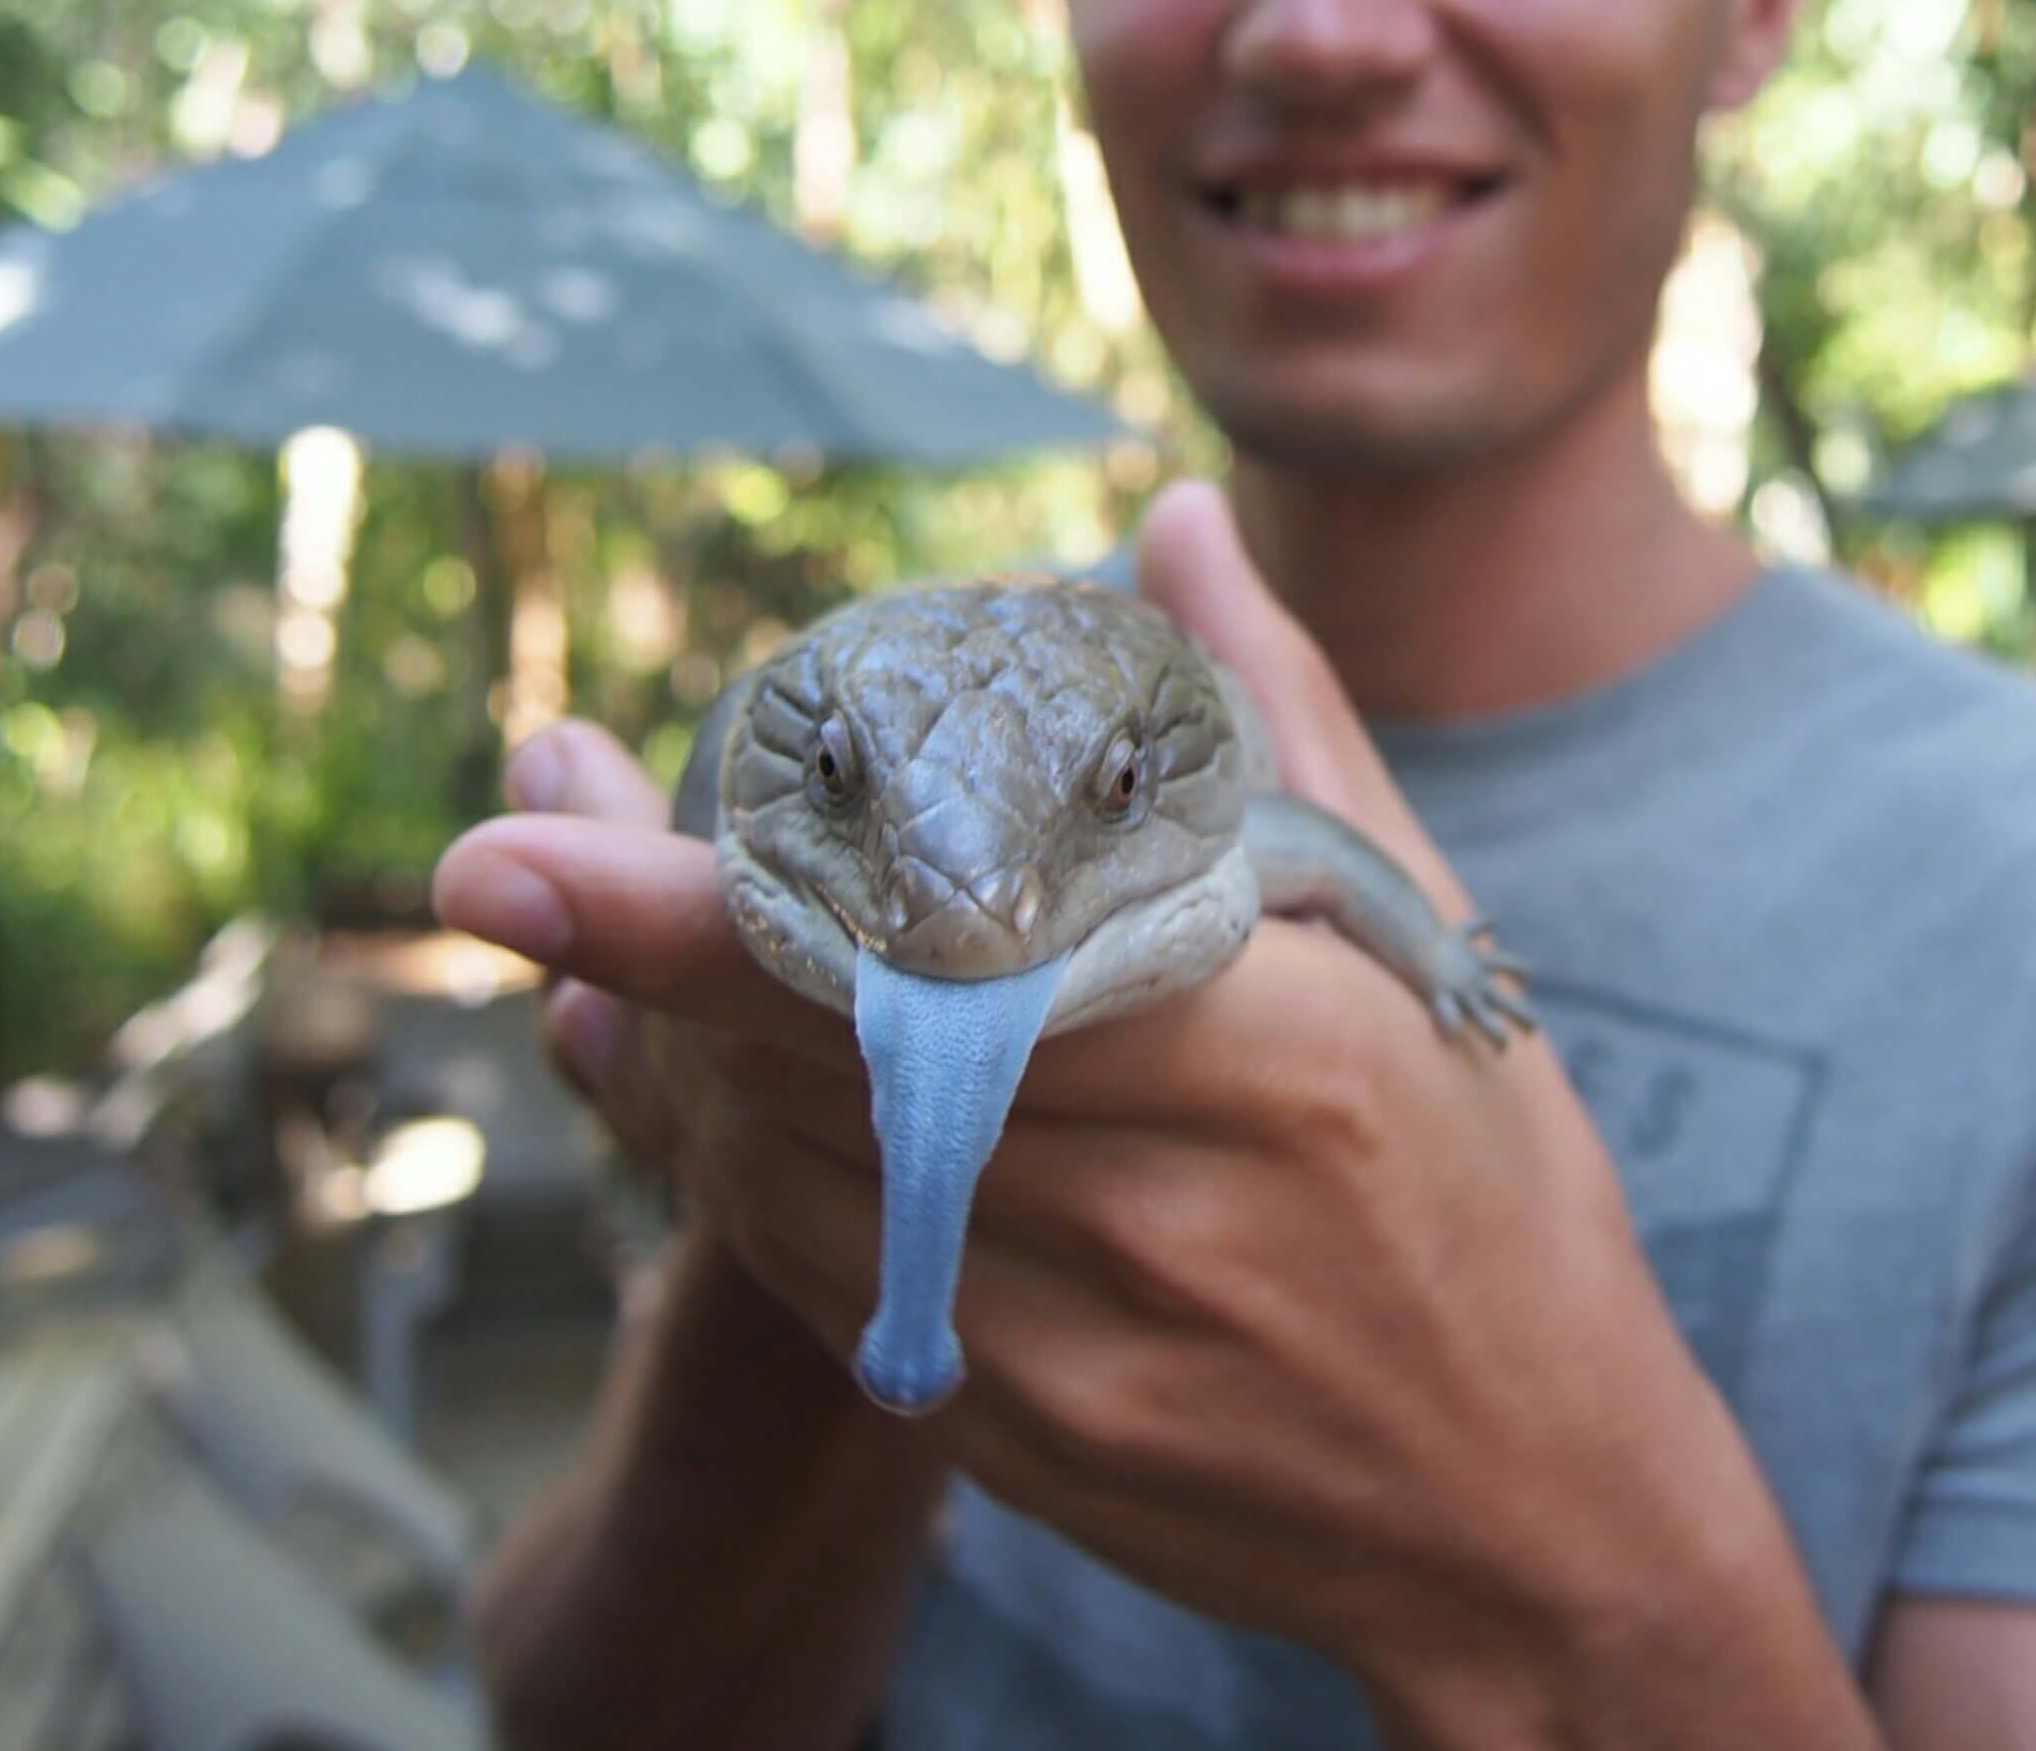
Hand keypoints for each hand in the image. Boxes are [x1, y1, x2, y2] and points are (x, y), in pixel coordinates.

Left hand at [434, 481, 1859, 1746]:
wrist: (1531, 1512)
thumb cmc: (1494, 1193)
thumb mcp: (1418, 948)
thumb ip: (1272, 725)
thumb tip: (1164, 522)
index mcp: (1270, 1050)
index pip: (929, 958)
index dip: (695, 919)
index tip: (518, 854)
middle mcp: (1155, 1206)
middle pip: (812, 1062)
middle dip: (632, 953)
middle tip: (505, 846)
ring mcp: (1073, 1345)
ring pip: (786, 1173)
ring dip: (676, 1049)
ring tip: (601, 941)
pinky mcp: (1017, 1435)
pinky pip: (820, 1278)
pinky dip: (740, 1164)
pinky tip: (710, 1080)